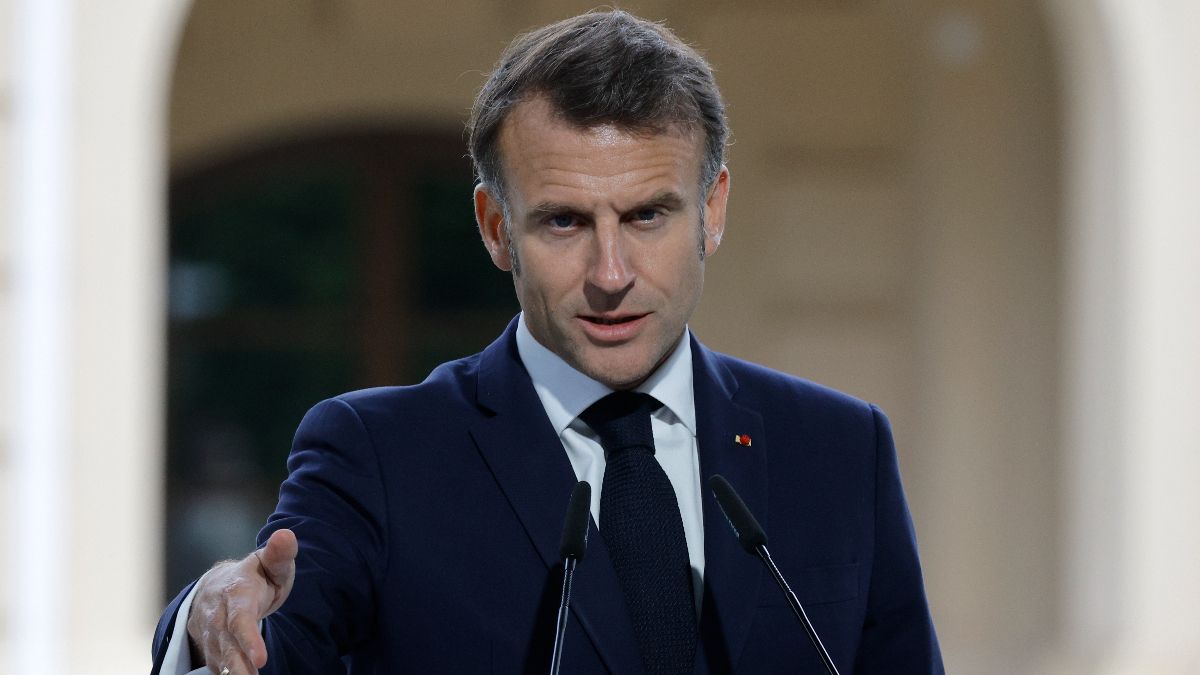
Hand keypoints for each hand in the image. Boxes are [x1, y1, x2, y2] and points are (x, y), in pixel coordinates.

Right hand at [186, 528, 297, 673]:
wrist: (218, 584)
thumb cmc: (255, 575)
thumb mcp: (270, 562)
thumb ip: (280, 554)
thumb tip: (286, 536)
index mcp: (236, 590)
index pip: (240, 618)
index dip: (249, 638)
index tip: (261, 658)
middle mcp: (217, 612)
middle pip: (226, 642)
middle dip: (239, 664)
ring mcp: (208, 630)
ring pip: (218, 656)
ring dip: (233, 672)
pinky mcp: (205, 644)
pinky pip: (214, 662)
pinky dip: (226, 674)